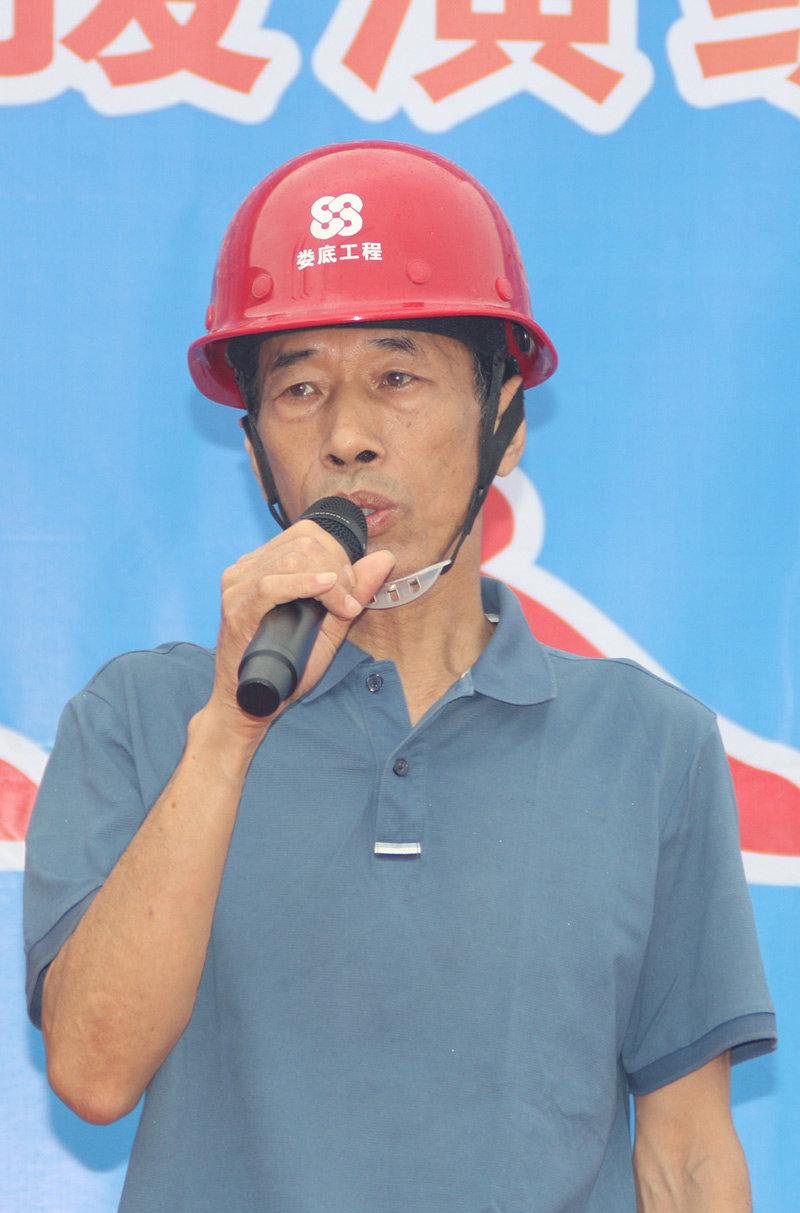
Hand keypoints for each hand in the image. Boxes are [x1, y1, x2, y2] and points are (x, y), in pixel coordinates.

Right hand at [207, 521, 393, 740]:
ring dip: (329, 580)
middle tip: (349, 601)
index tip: (351, 586)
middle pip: (304, 541)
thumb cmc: (287, 665)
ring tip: (341, 607)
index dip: (339, 553)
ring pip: (291, 558)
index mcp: (265, 564)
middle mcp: (248, 569)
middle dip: (338, 567)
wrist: (252, 702)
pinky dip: (303, 584)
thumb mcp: (329, 625)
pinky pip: (271, 585)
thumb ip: (354, 593)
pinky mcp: (236, 609)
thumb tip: (385, 559)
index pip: (307, 533)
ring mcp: (238, 586)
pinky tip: (326, 589)